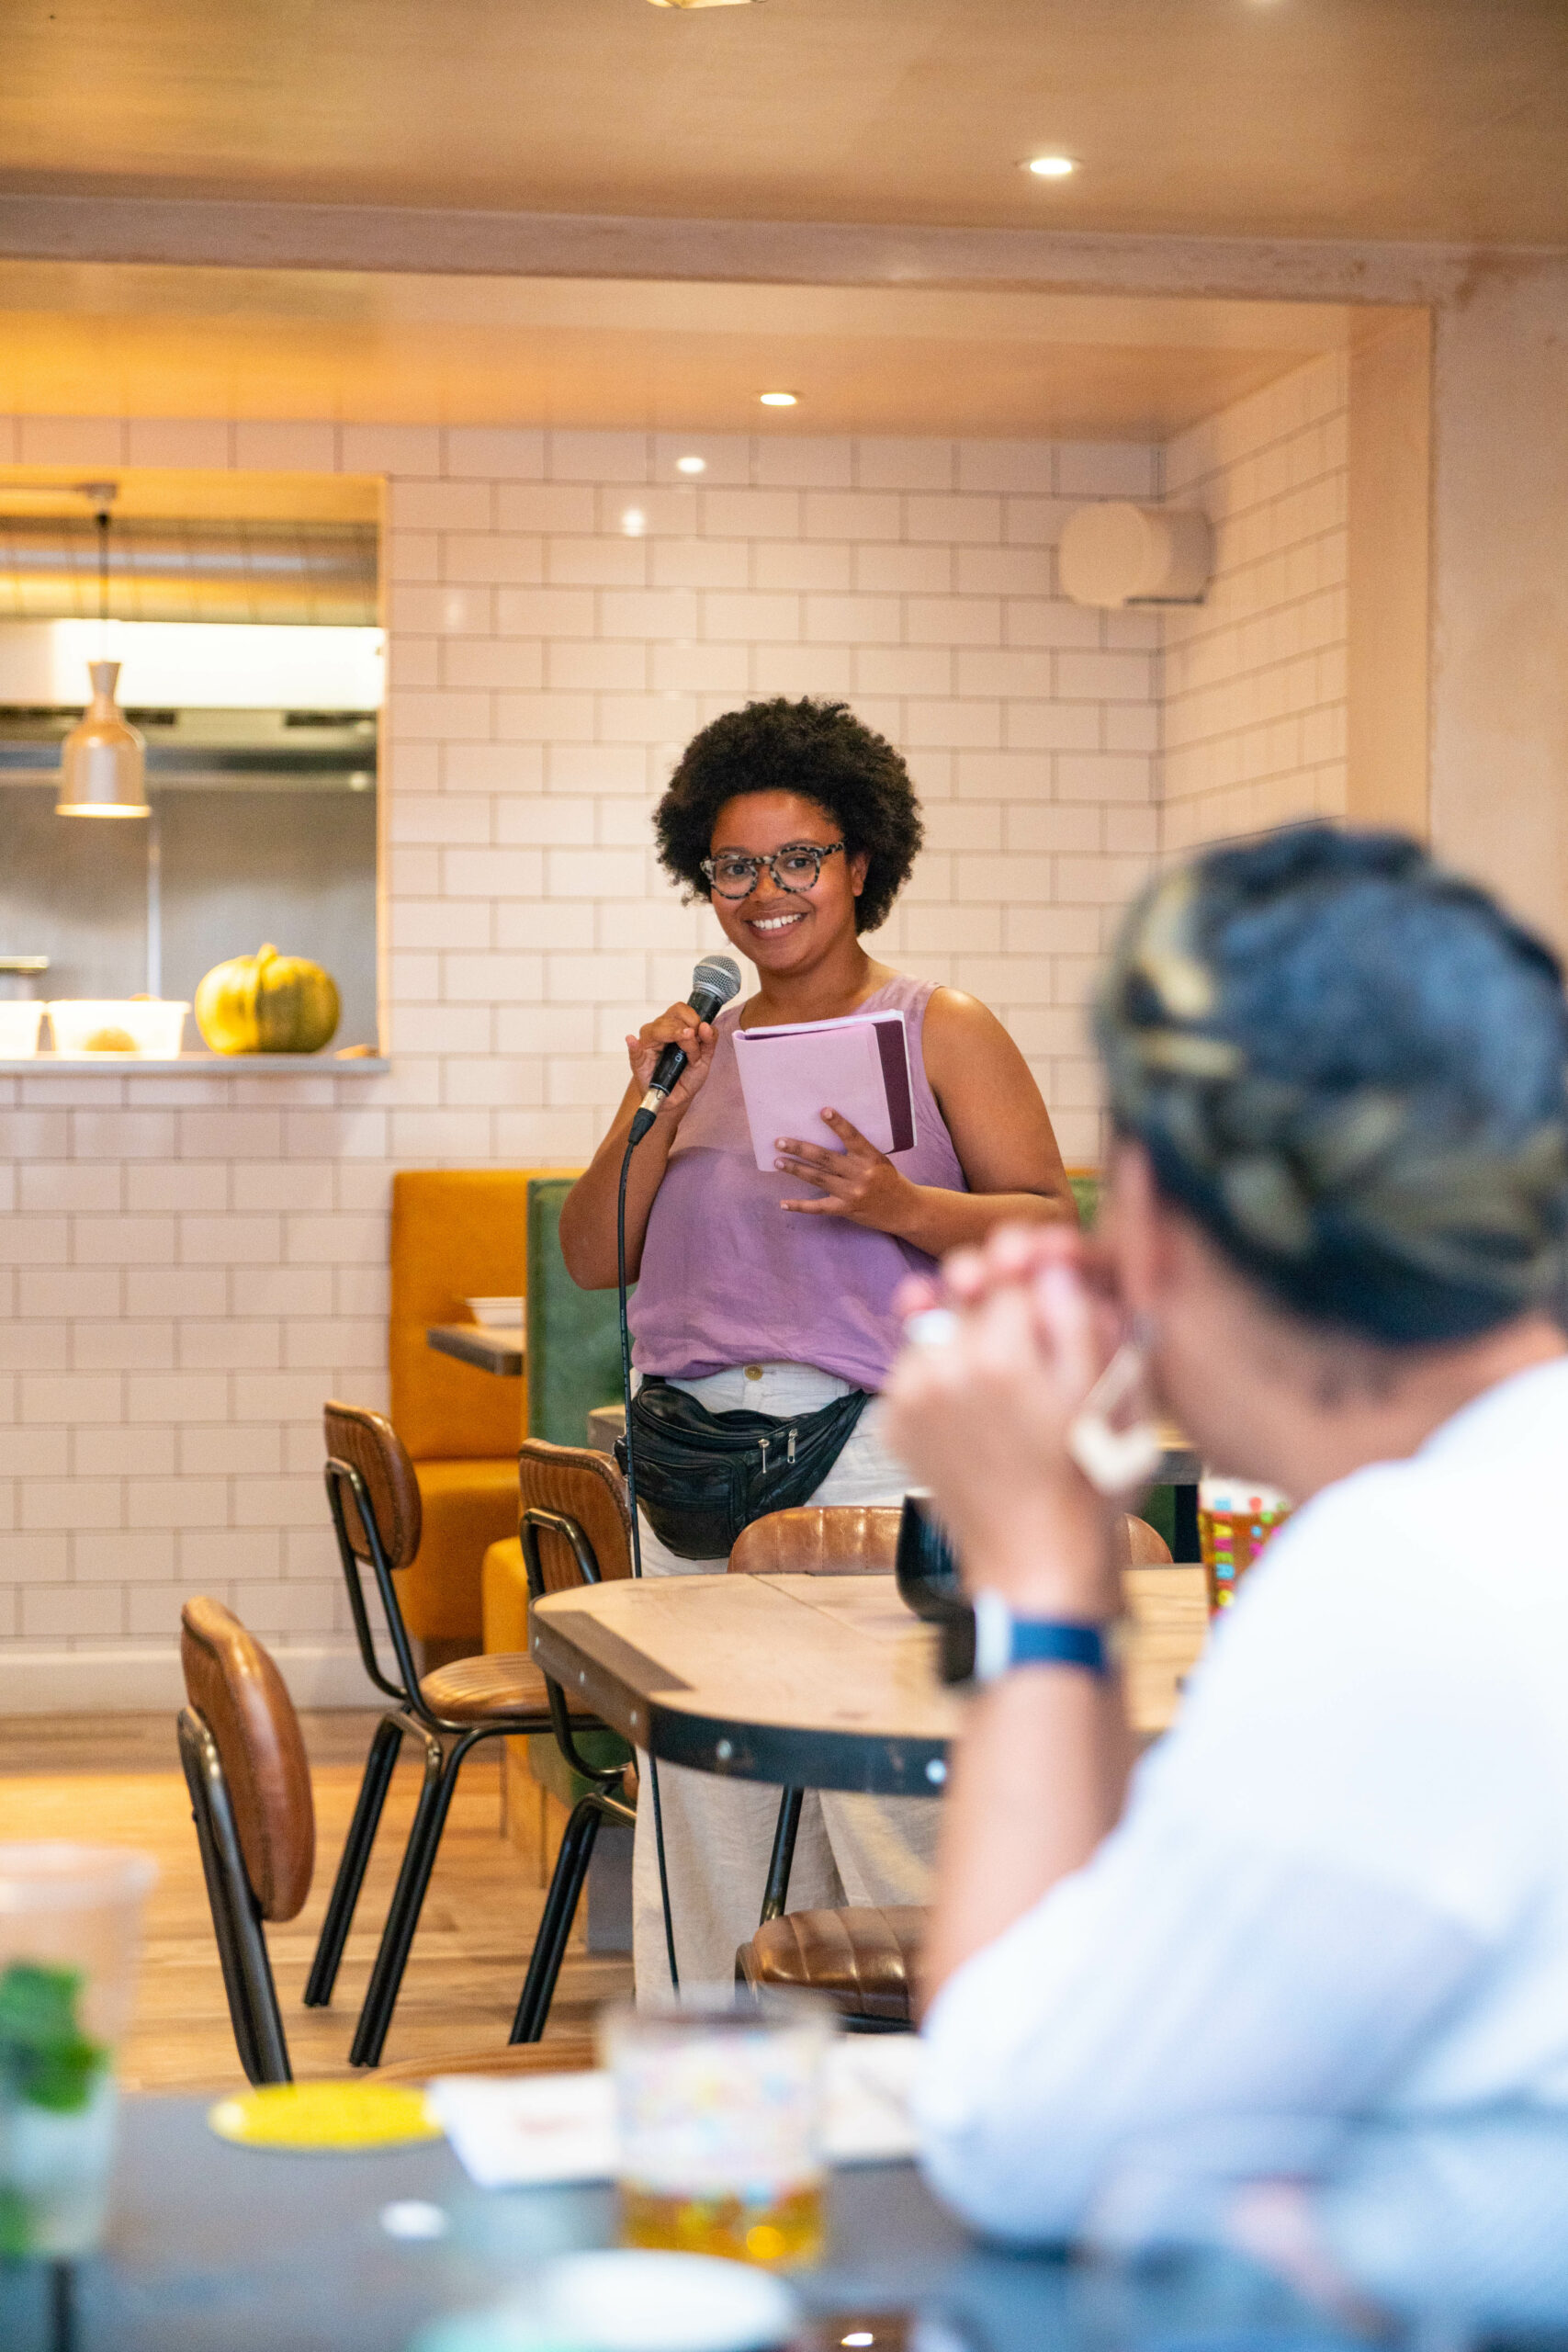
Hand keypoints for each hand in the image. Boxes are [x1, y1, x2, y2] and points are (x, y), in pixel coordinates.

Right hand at [625, 1001, 718, 1123]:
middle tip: (692, 1044)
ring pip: (657, 1029)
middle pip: (669, 1017)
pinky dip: (633, 1045)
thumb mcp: (705, 1059)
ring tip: (681, 1051)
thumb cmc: (687, 1077)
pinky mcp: (638, 1060)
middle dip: (685, 1030)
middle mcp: (659, 1032)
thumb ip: (709, 1042)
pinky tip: (632, 1041)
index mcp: (674, 1028)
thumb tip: (706, 1026)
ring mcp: (647, 1045)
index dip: (691, 1017)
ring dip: (673, 1036)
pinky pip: (634, 1050)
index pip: (679, 1010)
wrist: (677, 1099)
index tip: (700, 1030)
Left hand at [775, 1110, 916, 1230]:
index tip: (823, 1111)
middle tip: (780, 1141)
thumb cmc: (890, 1180)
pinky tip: (784, 1203)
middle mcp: (861, 1174)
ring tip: (778, 1162)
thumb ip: (858, 1152)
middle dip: (800, 1149)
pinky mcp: (846, 1209)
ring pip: (818, 1178)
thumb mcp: (880, 1160)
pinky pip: (819, 1207)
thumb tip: (827, 1137)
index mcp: (871, 1158)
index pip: (853, 1137)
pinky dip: (800, 1206)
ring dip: (795, 1169)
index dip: (838, 1124)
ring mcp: (852, 1193)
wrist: (906, 1210)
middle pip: (826, 1158)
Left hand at [883, 1223, 1123, 1614]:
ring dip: (960, 1327)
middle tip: (1019, 1307)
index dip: (1033, 1263)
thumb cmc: (1086, 1482)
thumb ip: (1076, 1316)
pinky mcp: (893, 1423)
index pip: (1011, 1269)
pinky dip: (937, 1370)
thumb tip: (1050, 1263)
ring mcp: (910, 1398)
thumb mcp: (1108, 1395)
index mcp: (1002, 1358)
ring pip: (930, 1321)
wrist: (1038, 1559)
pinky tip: (973, 1404)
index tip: (1041, 1265)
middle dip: (991, 1285)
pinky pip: (911, 1367)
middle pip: (962, 1285)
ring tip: (998, 1368)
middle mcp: (943, 1371)